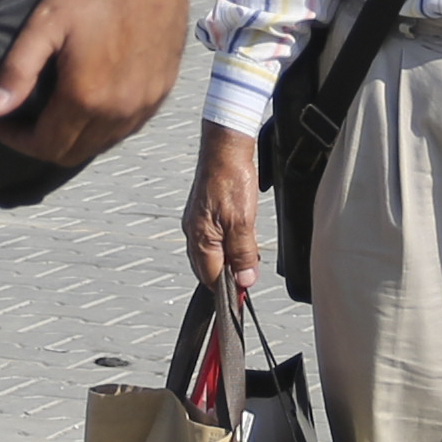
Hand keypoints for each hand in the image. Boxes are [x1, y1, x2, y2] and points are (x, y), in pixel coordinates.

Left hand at [0, 0, 189, 170]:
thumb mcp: (46, 23)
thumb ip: (18, 71)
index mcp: (88, 97)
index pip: (46, 145)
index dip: (16, 140)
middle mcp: (121, 110)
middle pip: (74, 152)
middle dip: (41, 143)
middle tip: (20, 119)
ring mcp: (147, 102)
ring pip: (103, 143)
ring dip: (73, 136)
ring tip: (51, 112)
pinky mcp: (163, 89)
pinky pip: (128, 127)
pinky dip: (103, 127)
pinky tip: (90, 102)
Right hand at [183, 125, 261, 289]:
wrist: (224, 148)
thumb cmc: (231, 179)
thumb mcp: (243, 222)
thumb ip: (243, 254)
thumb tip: (244, 281)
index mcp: (200, 240)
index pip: (211, 279)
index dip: (229, 289)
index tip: (244, 292)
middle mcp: (192, 234)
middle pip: (208, 270)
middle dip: (227, 276)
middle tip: (248, 273)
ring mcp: (195, 223)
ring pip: (209, 255)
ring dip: (227, 260)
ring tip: (246, 254)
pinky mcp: (200, 213)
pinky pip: (210, 239)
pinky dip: (223, 245)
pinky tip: (236, 237)